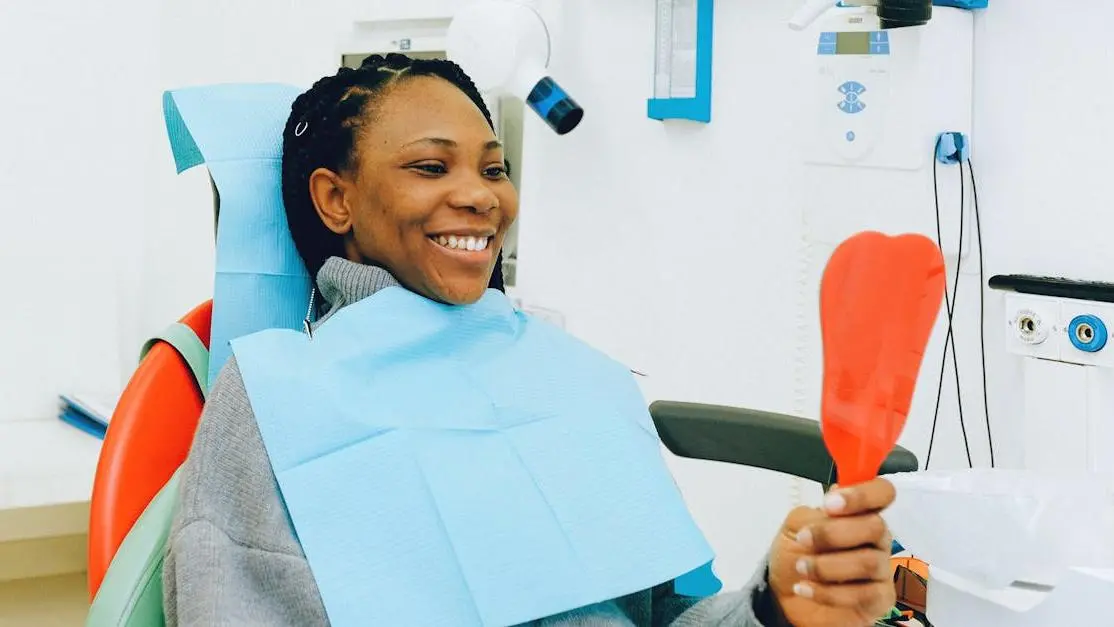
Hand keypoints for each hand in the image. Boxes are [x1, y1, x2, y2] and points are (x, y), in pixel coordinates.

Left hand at [765, 478, 896, 626]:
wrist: (785, 597)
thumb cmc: (795, 556)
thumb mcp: (794, 526)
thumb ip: (814, 514)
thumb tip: (832, 509)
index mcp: (858, 512)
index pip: (881, 492)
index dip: (862, 494)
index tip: (831, 504)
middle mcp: (875, 538)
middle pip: (876, 526)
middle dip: (833, 533)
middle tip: (804, 539)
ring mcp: (880, 569)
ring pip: (869, 562)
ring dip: (827, 565)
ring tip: (802, 568)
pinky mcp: (880, 599)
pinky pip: (865, 594)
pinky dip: (828, 592)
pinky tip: (806, 588)